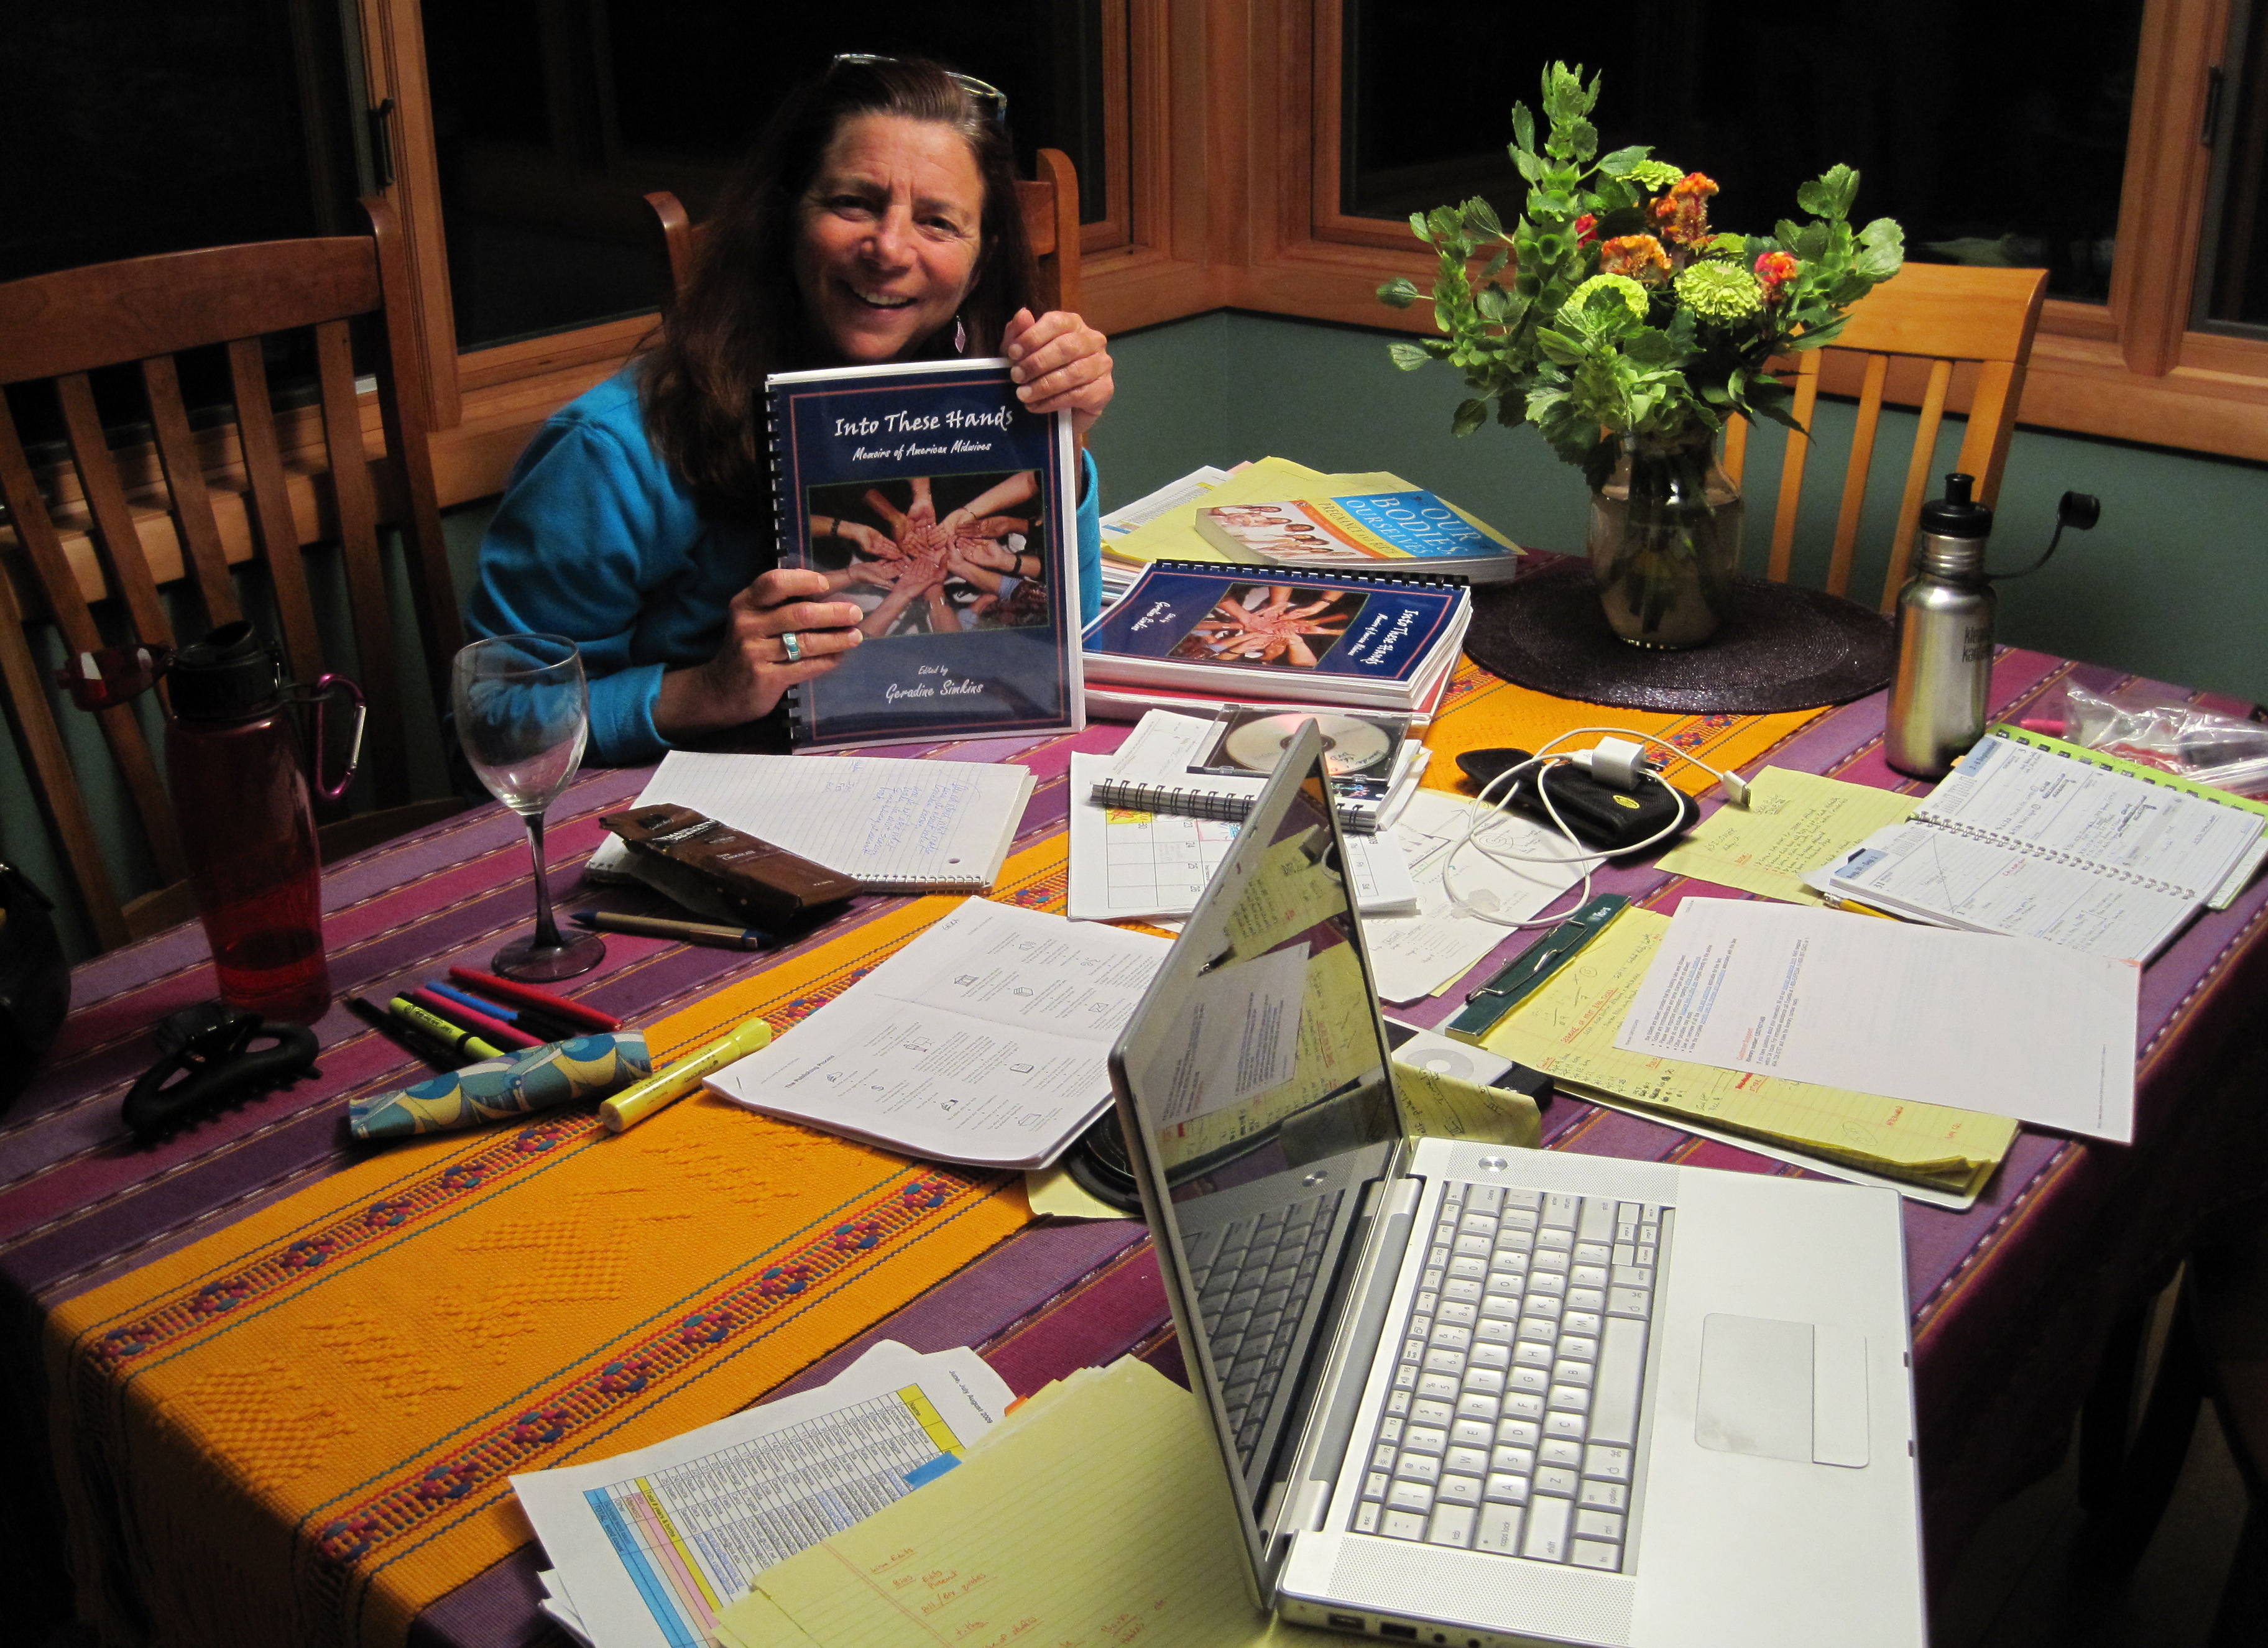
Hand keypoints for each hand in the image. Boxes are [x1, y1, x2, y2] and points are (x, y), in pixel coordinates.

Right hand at [654, 568, 862, 738]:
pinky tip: (839, 657)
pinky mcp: (766, 678)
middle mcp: (748, 625)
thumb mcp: (753, 619)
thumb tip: (828, 590)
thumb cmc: (748, 648)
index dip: (802, 580)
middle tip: (855, 613)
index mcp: (745, 604)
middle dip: (832, 613)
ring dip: (836, 639)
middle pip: (799, 614)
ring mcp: (756, 652)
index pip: (774, 583)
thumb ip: (780, 605)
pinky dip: (826, 661)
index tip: (825, 584)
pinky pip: (806, 667)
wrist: (721, 691)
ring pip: (806, 643)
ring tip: (856, 636)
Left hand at [1002, 308, 1112, 439]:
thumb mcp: (1022, 353)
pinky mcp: (1105, 389)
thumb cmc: (1039, 373)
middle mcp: (1092, 340)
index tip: (1012, 353)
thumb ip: (1019, 333)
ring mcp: (1102, 365)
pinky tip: (1036, 406)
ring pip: (1073, 372)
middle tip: (1016, 377)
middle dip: (1037, 363)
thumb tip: (1023, 314)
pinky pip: (1079, 395)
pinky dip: (1053, 401)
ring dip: (1044, 385)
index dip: (1032, 337)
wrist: (1058, 411)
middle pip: (1066, 347)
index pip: (1056, 323)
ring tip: (1023, 394)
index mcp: (1073, 324)